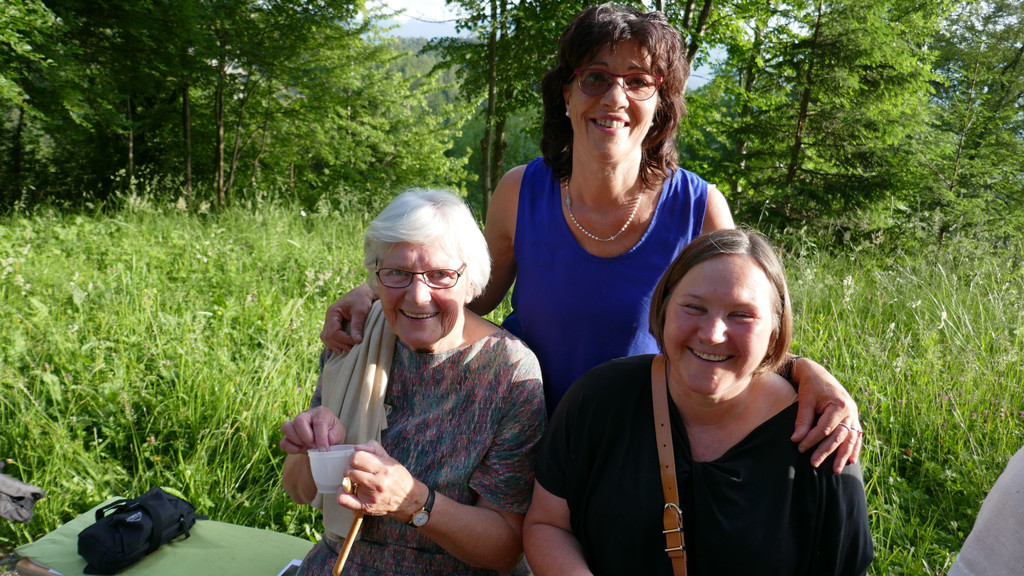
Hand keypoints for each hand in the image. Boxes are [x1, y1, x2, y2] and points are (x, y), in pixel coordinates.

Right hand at [279, 407, 345, 453]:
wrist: (326, 440)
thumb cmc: (333, 434)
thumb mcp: (340, 433)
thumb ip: (336, 435)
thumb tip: (330, 439)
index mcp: (321, 412)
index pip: (318, 422)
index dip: (321, 438)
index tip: (324, 450)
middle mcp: (306, 415)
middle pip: (298, 420)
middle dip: (306, 437)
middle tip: (315, 446)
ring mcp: (295, 424)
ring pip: (287, 428)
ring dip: (298, 442)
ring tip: (309, 447)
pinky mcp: (289, 436)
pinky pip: (283, 442)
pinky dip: (292, 449)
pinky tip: (302, 450)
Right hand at [320, 284, 375, 353]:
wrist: (363, 293)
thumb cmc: (362, 299)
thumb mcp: (360, 311)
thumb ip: (357, 326)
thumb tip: (357, 341)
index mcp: (332, 312)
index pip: (334, 332)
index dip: (344, 340)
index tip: (357, 342)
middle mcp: (329, 317)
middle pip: (328, 336)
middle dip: (339, 344)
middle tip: (352, 349)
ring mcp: (330, 321)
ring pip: (326, 337)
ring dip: (334, 345)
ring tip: (344, 352)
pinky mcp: (334, 324)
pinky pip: (328, 336)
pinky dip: (332, 343)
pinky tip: (335, 351)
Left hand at [336, 440, 423, 520]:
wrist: (407, 499)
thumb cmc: (397, 477)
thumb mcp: (389, 459)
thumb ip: (373, 448)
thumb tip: (356, 447)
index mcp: (384, 468)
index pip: (357, 457)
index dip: (356, 457)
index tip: (359, 460)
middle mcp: (378, 483)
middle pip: (349, 469)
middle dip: (351, 468)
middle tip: (358, 470)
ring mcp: (371, 496)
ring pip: (346, 481)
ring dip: (349, 479)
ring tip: (358, 480)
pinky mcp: (366, 507)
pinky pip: (344, 500)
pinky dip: (341, 493)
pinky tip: (349, 490)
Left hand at [788, 357, 862, 472]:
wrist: (818, 374)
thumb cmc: (810, 387)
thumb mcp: (805, 401)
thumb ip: (802, 420)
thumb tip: (796, 440)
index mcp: (838, 404)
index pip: (825, 428)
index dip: (812, 440)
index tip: (799, 448)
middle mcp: (850, 410)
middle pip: (838, 436)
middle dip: (826, 451)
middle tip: (814, 463)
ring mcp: (854, 414)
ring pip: (849, 438)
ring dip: (843, 455)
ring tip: (836, 470)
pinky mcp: (853, 417)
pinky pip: (856, 435)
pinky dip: (854, 448)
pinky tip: (852, 460)